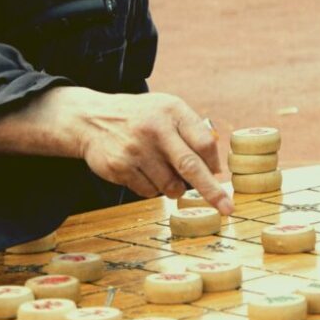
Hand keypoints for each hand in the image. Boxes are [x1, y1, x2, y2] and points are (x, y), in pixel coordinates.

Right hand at [0, 87, 232, 214]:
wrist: (92, 119)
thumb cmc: (141, 118)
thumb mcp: (167, 111)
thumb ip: (193, 132)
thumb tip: (216, 170)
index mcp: (172, 110)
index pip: (204, 142)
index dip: (213, 163)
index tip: (219, 175)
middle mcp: (154, 128)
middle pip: (191, 167)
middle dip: (212, 192)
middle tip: (227, 209)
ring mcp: (135, 149)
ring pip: (170, 186)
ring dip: (173, 187)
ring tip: (161, 170)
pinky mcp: (120, 167)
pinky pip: (149, 192)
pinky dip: (151, 188)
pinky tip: (141, 171)